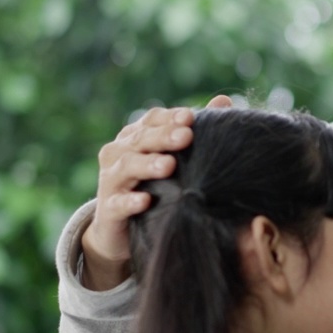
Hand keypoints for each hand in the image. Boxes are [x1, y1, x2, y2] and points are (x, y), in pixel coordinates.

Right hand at [80, 94, 232, 289]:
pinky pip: (118, 203)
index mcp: (136, 138)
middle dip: (163, 136)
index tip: (190, 117)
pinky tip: (146, 201)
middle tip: (186, 136)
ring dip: (147, 165)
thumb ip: (192, 132)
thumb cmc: (154, 187)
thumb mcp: (173, 160)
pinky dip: (130, 201)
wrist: (121, 232)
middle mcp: (119, 153)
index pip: (151, 120)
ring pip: (127, 167)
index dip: (169, 117)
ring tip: (169, 165)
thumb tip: (223, 100)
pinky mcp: (108, 210)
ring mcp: (110, 181)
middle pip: (141, 139)